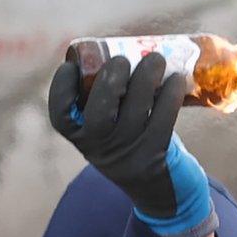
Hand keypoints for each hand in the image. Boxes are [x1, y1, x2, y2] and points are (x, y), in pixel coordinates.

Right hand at [49, 52, 217, 236]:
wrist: (153, 187)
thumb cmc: (125, 141)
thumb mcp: (102, 128)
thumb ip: (99, 98)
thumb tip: (105, 48)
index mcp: (79, 137)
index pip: (59, 116)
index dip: (61, 89)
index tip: (70, 66)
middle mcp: (99, 149)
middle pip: (99, 114)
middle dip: (111, 80)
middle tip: (123, 58)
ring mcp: (128, 154)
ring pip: (136, 112)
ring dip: (147, 78)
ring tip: (156, 58)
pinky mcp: (155, 156)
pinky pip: (164, 120)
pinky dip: (171, 95)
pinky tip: (177, 79)